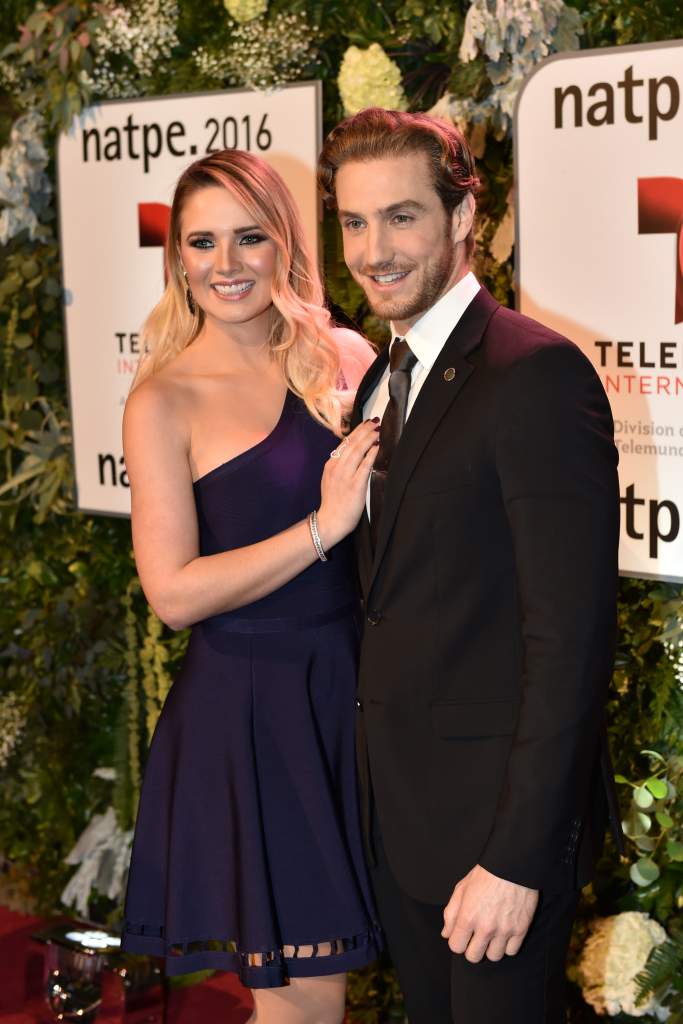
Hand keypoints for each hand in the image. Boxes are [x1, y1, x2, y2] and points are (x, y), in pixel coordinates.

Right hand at [317, 419, 378, 547]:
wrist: (330, 521)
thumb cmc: (333, 503)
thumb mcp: (330, 480)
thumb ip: (339, 466)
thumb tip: (352, 453)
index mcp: (330, 465)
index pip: (344, 443)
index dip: (356, 432)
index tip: (365, 424)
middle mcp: (336, 468)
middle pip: (351, 443)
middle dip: (364, 430)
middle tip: (374, 421)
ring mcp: (345, 476)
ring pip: (357, 451)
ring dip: (368, 438)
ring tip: (377, 430)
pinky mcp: (355, 485)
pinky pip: (365, 465)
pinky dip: (371, 454)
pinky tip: (377, 446)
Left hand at [441, 864, 538, 962]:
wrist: (512, 865)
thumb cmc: (485, 875)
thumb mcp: (461, 888)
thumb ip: (451, 913)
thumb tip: (446, 934)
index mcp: (467, 916)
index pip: (456, 947)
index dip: (457, 941)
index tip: (462, 935)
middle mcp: (485, 927)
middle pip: (474, 957)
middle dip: (472, 948)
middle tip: (476, 936)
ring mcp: (504, 930)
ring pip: (494, 956)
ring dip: (491, 948)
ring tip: (492, 934)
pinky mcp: (520, 930)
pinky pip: (511, 951)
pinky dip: (507, 945)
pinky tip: (504, 933)